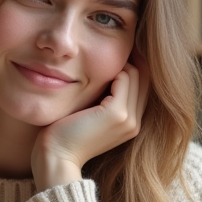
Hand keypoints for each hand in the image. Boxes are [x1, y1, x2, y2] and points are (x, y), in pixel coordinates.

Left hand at [32, 59, 149, 190]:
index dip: (133, 65)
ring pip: (136, 75)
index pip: (142, 86)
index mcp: (131, 124)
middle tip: (114, 44)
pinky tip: (94, 68)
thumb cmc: (64, 135)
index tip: (116, 52)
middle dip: (132, 58)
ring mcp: (129, 119)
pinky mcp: (117, 113)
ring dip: (120, 61)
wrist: (57, 157)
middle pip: (144, 77)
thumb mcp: (88, 113)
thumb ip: (101, 97)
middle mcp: (135, 122)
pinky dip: (113, 69)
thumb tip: (102, 72)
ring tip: (102, 54)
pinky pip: (125, 78)